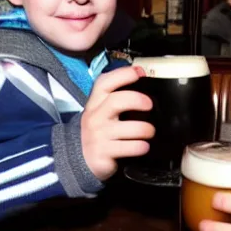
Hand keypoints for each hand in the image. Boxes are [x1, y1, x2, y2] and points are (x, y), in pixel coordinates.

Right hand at [81, 66, 154, 180]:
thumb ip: (117, 93)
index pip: (104, 82)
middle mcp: (95, 117)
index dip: (123, 74)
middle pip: (116, 101)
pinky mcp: (102, 154)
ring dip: (145, 129)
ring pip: (128, 128)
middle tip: (149, 105)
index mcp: (96, 102)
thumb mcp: (101, 109)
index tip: (140, 73)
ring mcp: (98, 136)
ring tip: (150, 131)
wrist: (80, 158)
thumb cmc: (99, 129)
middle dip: (137, 100)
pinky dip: (140, 146)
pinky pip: (128, 148)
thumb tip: (140, 73)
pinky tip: (143, 146)